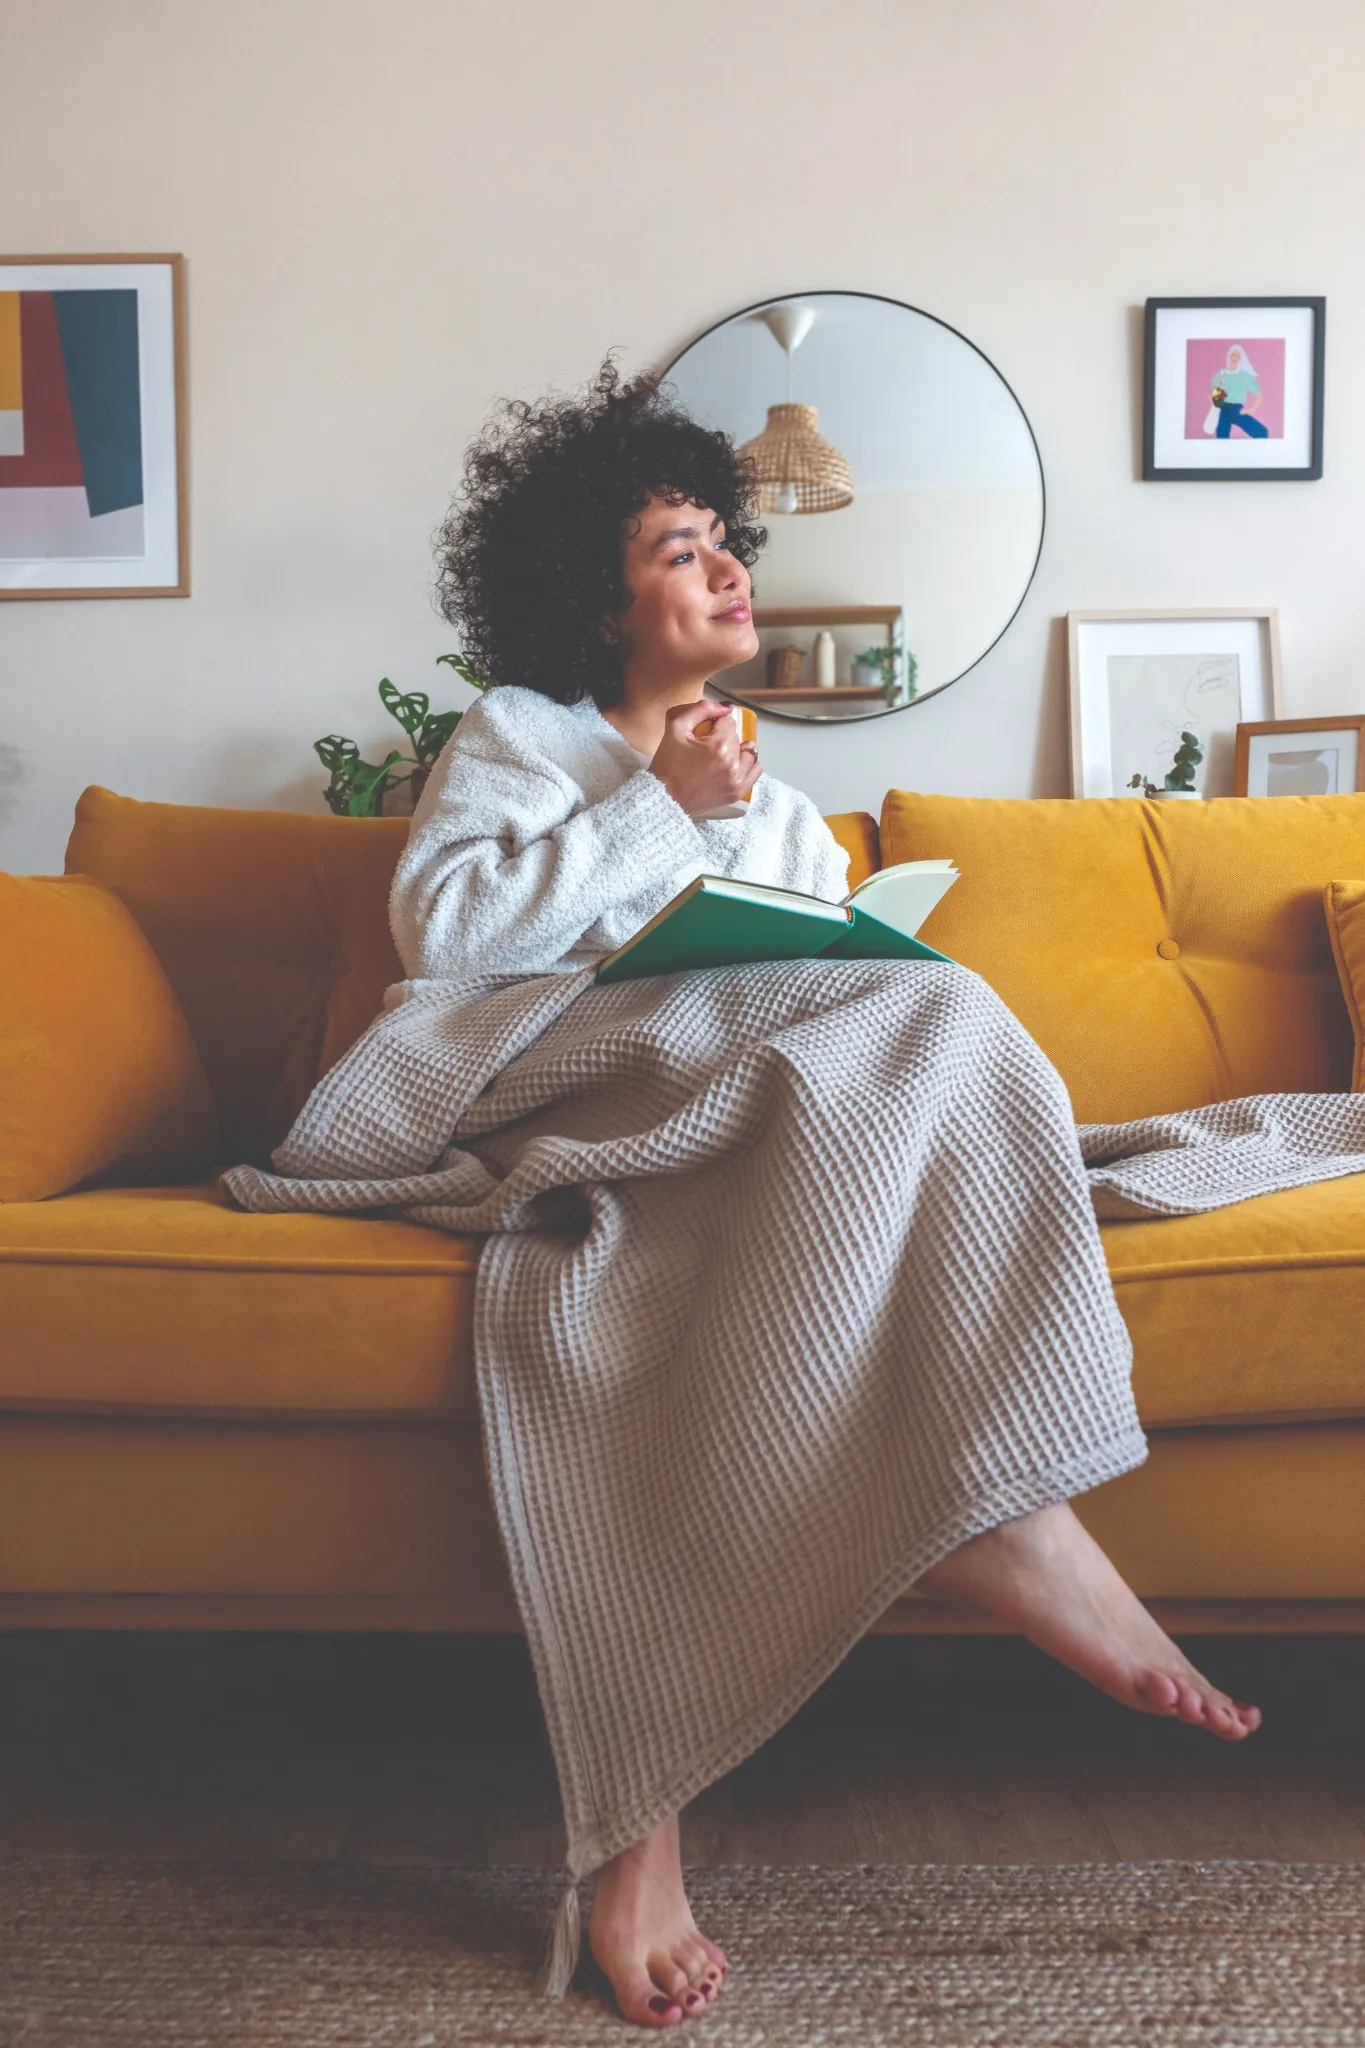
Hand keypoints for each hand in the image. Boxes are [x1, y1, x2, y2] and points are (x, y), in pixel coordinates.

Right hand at [649, 698, 761, 817]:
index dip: (715, 723)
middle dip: (724, 736)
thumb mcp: (676, 728)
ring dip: (738, 750)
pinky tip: (736, 763)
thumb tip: (725, 707)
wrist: (663, 798)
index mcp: (718, 745)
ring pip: (749, 753)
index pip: (728, 721)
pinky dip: (748, 765)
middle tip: (705, 745)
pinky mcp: (736, 792)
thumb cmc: (666, 766)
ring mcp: (736, 780)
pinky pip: (754, 772)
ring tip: (721, 754)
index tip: (704, 730)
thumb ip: (701, 709)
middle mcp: (732, 764)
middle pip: (737, 737)